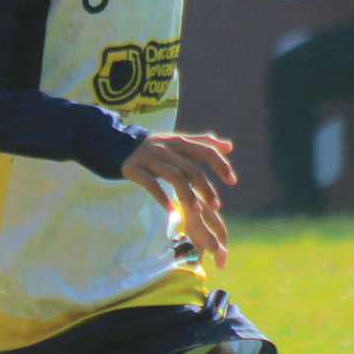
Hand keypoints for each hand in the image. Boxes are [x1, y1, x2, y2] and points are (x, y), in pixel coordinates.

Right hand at [121, 131, 235, 268]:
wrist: (120, 145)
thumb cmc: (157, 148)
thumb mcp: (179, 142)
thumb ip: (203, 144)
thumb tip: (229, 146)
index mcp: (180, 142)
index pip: (206, 151)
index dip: (221, 165)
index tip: (233, 181)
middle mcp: (166, 148)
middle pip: (192, 168)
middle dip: (206, 188)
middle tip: (216, 205)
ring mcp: (150, 158)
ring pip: (174, 177)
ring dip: (187, 195)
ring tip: (196, 212)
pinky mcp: (135, 169)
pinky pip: (151, 185)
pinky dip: (162, 198)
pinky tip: (171, 210)